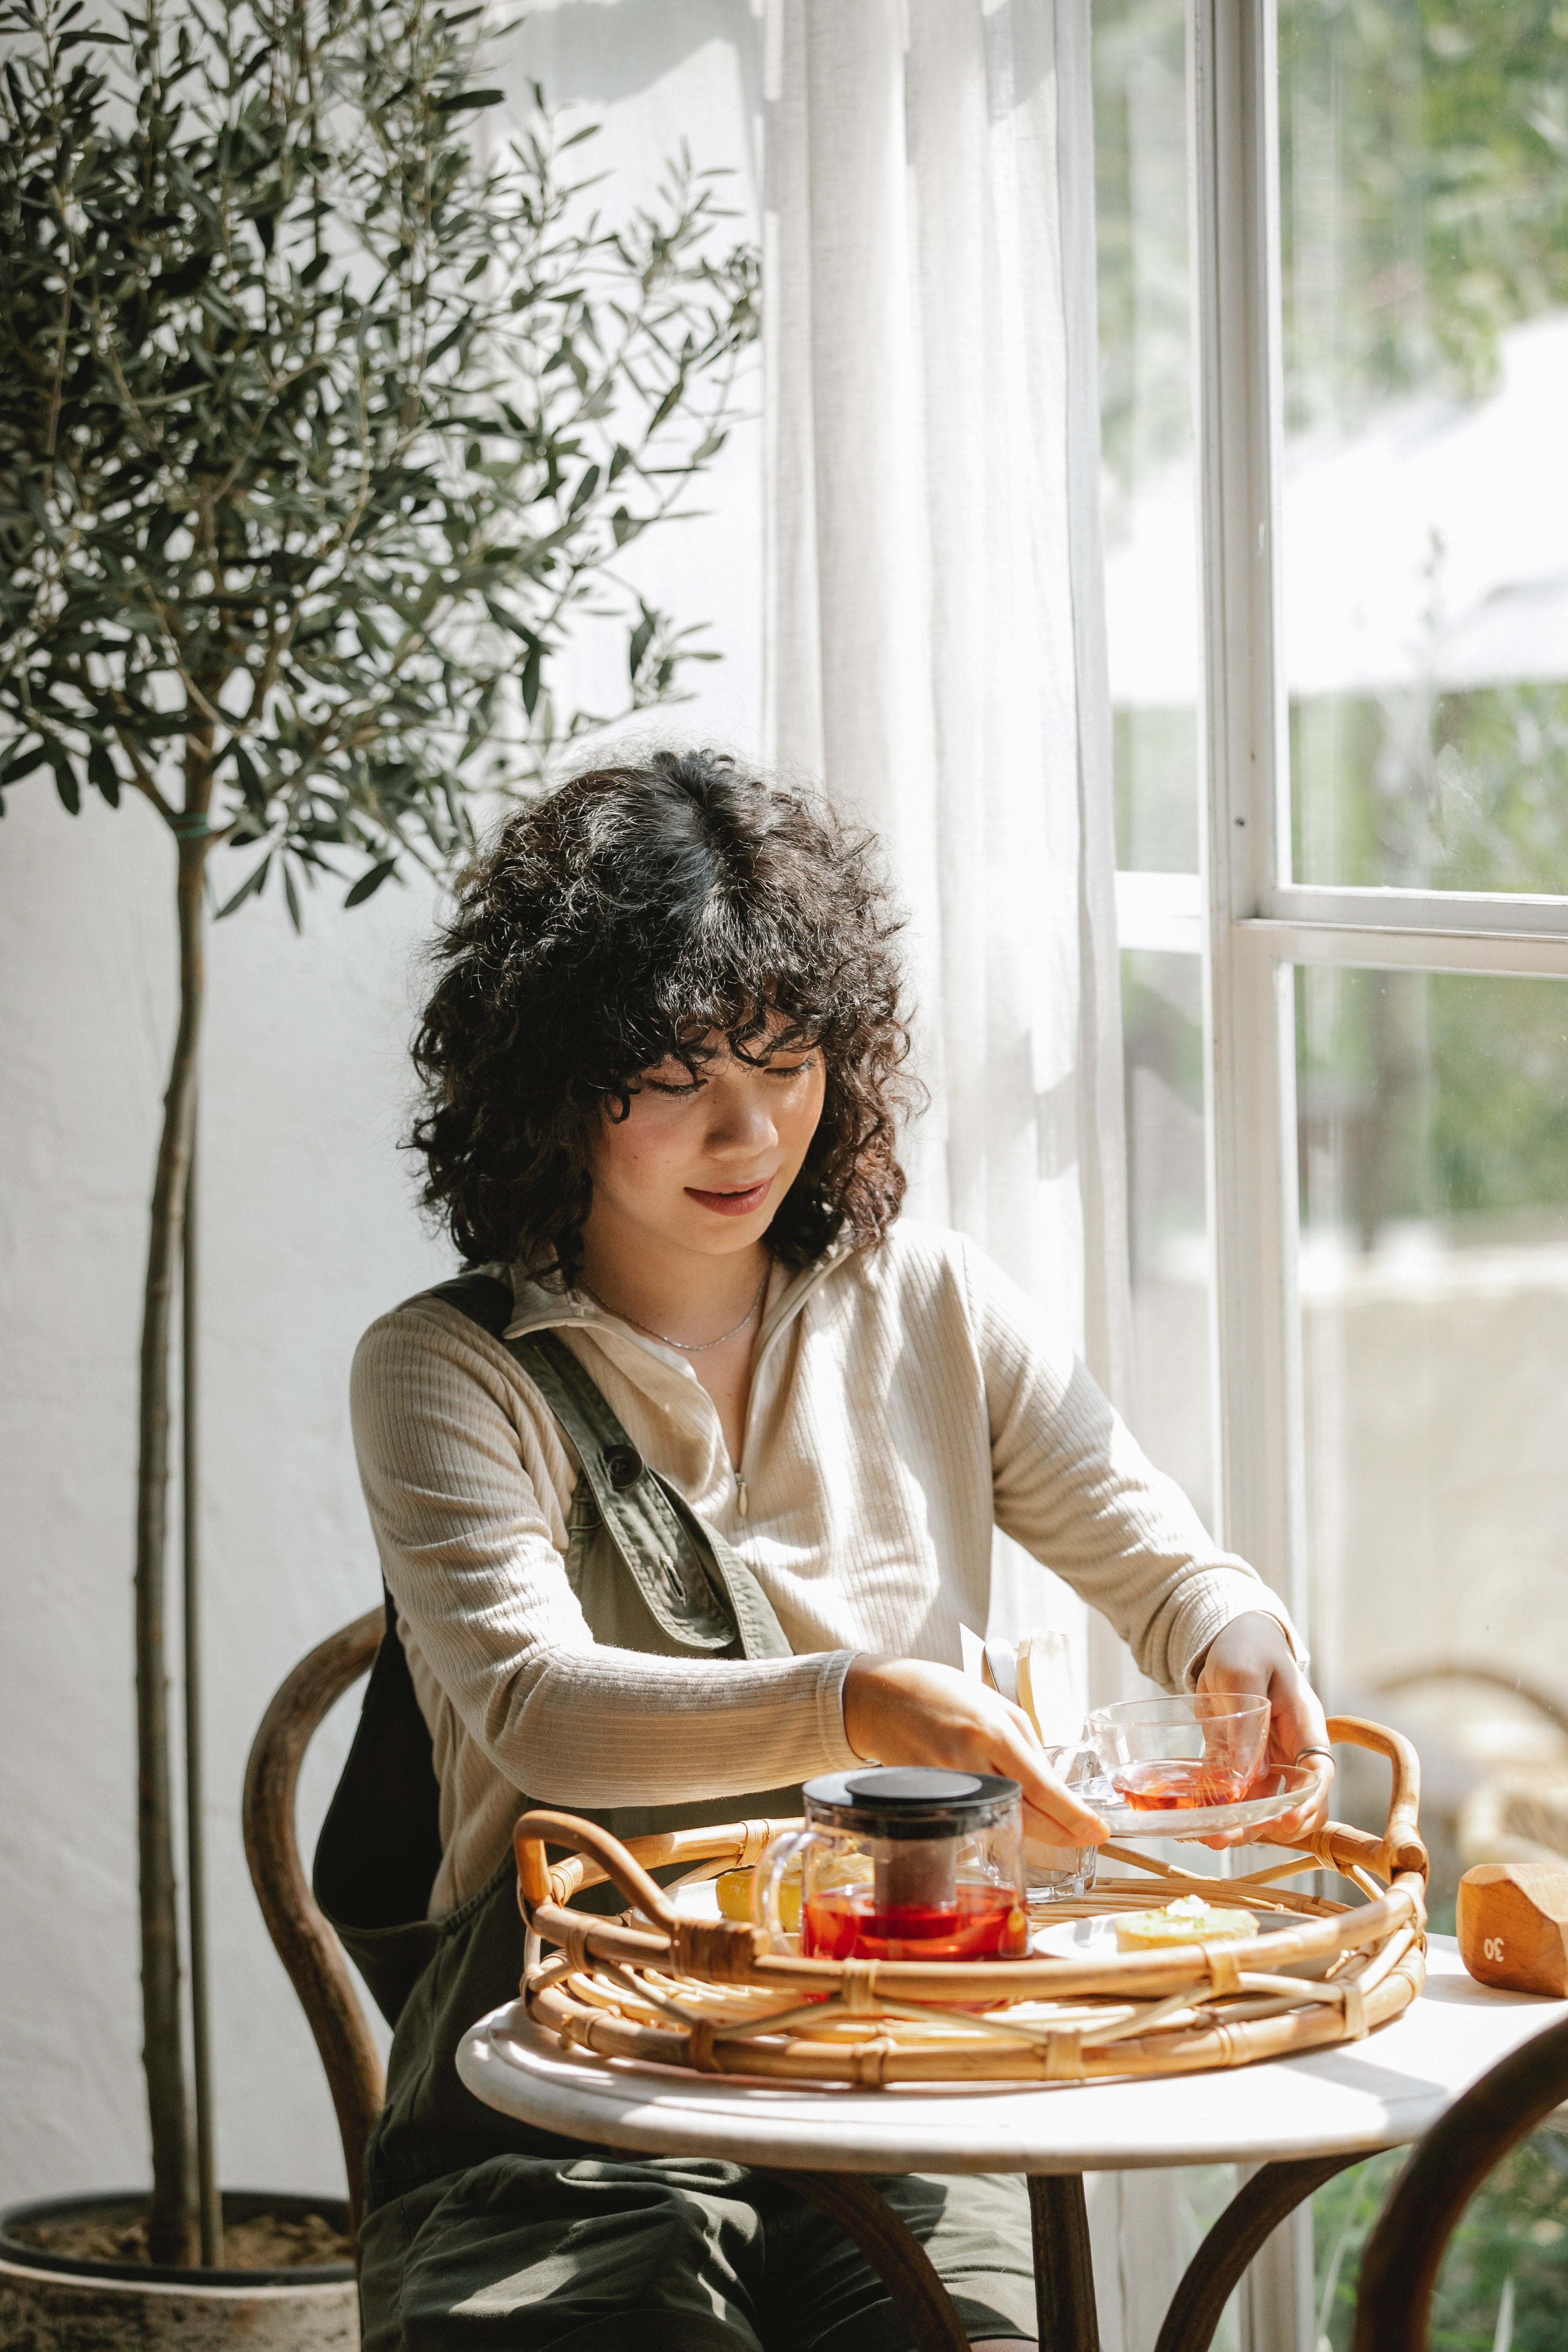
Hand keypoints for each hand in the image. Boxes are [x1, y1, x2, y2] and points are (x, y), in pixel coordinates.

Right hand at [842, 1654, 1106, 1849]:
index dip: (1074, 1817)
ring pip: (1002, 1821)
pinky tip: (1015, 1818)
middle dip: (1063, 1832)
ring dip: (1035, 1830)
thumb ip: (1026, 1746)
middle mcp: (971, 1761)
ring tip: (1061, 1831)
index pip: (1043, 1788)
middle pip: (1026, 1815)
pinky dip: (999, 1820)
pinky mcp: (930, 1798)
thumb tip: (1050, 1787)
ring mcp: (948, 1784)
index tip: (1098, 1830)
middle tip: (1088, 1837)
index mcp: (994, 1732)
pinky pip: (974, 1817)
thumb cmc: (943, 1693)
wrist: (882, 1697)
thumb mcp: (997, 1707)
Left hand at [1194, 1611, 1333, 1847]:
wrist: (1231, 1638)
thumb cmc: (1246, 1647)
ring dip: (1238, 1826)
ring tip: (1206, 1835)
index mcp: (1305, 1725)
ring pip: (1262, 1807)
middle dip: (1266, 1826)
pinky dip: (1219, 1810)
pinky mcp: (1238, 1763)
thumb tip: (1241, 1776)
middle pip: (1292, 1802)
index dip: (1308, 1802)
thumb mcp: (1242, 1673)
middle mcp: (1290, 1750)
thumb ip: (1245, 1723)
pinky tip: (1194, 1819)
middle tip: (1227, 1835)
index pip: (1319, 1773)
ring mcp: (1266, 1760)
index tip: (1286, 1822)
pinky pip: (1234, 1795)